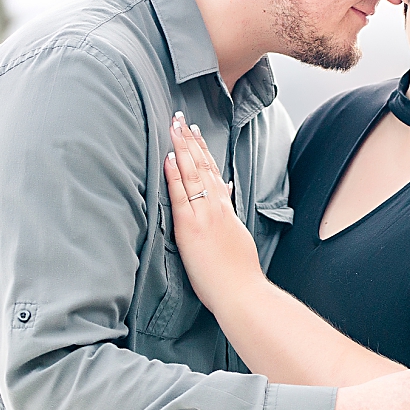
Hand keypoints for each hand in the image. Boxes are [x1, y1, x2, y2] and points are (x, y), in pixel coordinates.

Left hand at [164, 112, 264, 313]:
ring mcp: (204, 215)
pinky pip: (181, 195)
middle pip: (202, 166)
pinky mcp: (191, 227)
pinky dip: (174, 175)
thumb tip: (227, 193)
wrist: (241, 290)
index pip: (213, 173)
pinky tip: (168, 158)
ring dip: (182, 149)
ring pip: (192, 174)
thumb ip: (230, 214)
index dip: (202, 151)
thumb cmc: (238, 271)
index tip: (194, 133)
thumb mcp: (238, 235)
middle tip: (179, 118)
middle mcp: (216, 207)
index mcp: (226, 210)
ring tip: (173, 127)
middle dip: (190, 141)